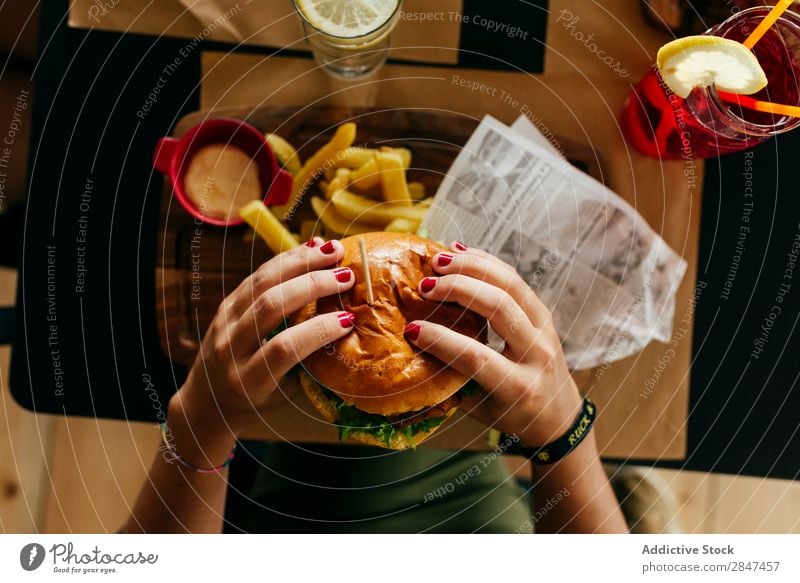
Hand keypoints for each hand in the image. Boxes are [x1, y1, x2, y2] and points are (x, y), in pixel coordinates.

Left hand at [169, 237, 356, 441]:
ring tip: (333, 251)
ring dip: (301, 262)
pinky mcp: (225, 304)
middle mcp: (230, 348)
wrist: (208, 400)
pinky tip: (311, 249)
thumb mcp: (283, 396)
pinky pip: (256, 275)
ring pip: (262, 282)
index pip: (283, 348)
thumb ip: (310, 368)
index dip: (317, 331)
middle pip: (272, 306)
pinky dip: (286, 260)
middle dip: (314, 285)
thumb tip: (350, 333)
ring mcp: (224, 322)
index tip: (348, 319)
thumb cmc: (256, 402)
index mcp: (248, 380)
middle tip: (347, 275)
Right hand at [404, 242, 581, 445]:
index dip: (442, 340)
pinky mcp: (545, 314)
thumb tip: (413, 351)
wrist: (559, 415)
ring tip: (440, 260)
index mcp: (519, 387)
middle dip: (460, 290)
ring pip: (512, 285)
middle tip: (426, 284)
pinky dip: (488, 262)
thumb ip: (452, 383)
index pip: (477, 357)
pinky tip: (461, 252)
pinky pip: (517, 280)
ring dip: (474, 267)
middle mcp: (538, 355)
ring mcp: (546, 330)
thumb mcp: (480, 410)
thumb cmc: (511, 415)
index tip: (412, 329)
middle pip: (500, 308)